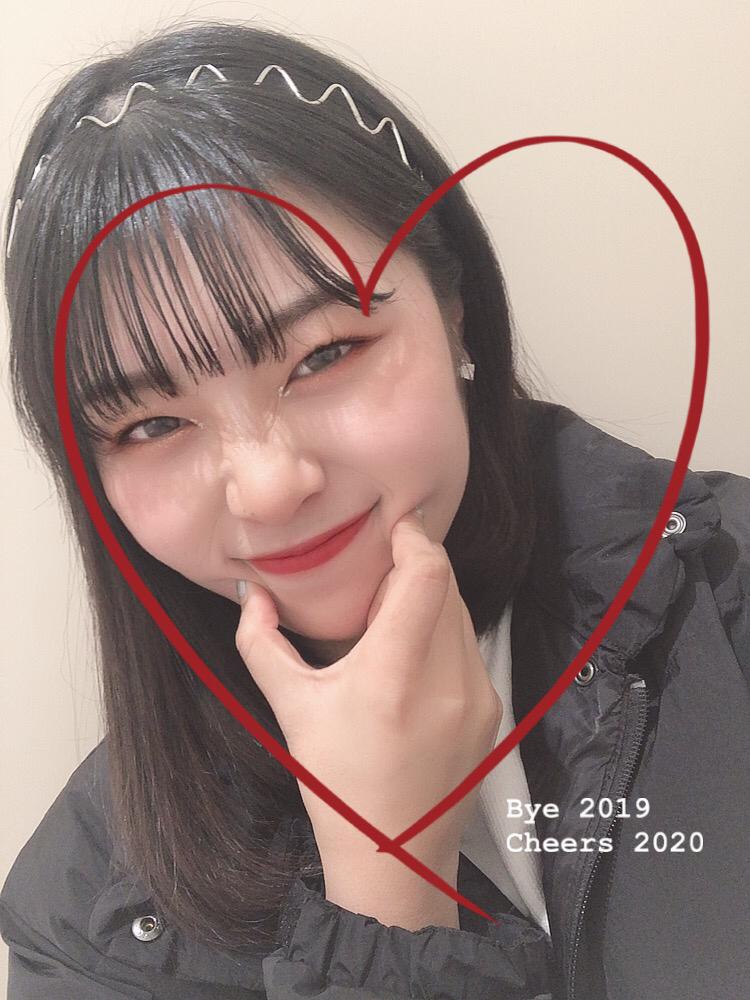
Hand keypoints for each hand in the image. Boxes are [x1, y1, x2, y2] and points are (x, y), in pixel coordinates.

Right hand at [234, 507, 502, 866]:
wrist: (394, 855)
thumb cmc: (337, 784)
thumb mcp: (291, 710)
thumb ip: (261, 644)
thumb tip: (251, 594)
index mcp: (392, 675)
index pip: (428, 575)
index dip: (415, 538)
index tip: (394, 528)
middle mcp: (445, 680)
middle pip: (447, 586)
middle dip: (416, 566)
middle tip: (379, 575)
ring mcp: (476, 696)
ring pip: (461, 613)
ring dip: (431, 598)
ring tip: (390, 618)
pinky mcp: (491, 709)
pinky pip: (470, 646)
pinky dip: (444, 632)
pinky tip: (412, 658)